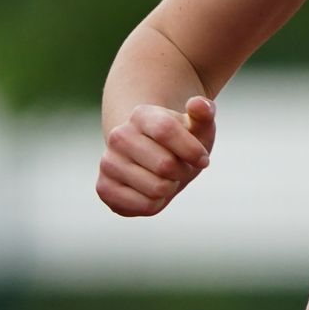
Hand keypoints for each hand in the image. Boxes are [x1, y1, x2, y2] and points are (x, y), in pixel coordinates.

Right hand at [96, 96, 214, 216]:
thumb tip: (199, 103)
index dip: (191, 150)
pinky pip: (144, 206)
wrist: (154, 160)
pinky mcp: (104, 188)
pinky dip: (157, 203)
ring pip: (157, 188)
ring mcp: (108, 162)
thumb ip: (204, 113)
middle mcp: (119, 136)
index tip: (203, 159)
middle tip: (180, 168)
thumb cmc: (181, 143)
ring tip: (166, 178)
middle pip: (165, 164)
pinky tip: (152, 191)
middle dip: (183, 171)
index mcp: (141, 115)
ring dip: (171, 187)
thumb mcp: (198, 127)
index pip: (166, 130)